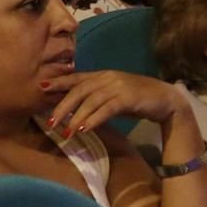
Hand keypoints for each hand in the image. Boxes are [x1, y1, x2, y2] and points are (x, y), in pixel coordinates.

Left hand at [41, 70, 184, 135]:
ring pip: (91, 100)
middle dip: (63, 105)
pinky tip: (85, 129)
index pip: (77, 77)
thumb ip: (95, 100)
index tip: (41, 88)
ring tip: (66, 132)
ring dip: (76, 116)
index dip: (59, 81)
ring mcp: (118, 86)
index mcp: (103, 75)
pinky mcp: (128, 98)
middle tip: (51, 121)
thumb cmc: (138, 100)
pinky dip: (94, 119)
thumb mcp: (113, 97)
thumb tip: (75, 112)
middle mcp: (108, 77)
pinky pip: (107, 109)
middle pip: (80, 89)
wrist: (166, 100)